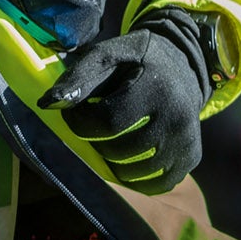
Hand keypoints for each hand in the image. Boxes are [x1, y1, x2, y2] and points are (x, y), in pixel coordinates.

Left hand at [39, 9, 213, 193]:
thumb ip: (78, 77)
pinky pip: (154, 185)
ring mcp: (187, 141)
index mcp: (156, 87)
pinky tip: (128, 157)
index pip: (107, 121)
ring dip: (112, 161)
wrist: (182, 65)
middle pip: (118, 151)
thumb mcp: (107, 54)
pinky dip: (135, 178)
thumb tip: (48, 104)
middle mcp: (177, 117)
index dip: (81, 122)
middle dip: (96, 142)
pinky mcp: (192, 158)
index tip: (74, 114)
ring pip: (134, 173)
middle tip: (95, 125)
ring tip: (111, 138)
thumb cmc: (135, 60)